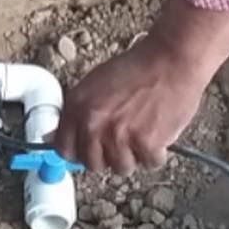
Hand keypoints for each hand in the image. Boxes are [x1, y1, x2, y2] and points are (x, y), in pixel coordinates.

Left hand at [51, 0, 228, 174]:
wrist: (170, 60)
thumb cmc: (138, 68)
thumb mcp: (95, 83)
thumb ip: (78, 112)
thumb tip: (58, 137)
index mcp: (77, 107)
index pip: (64, 149)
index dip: (79, 152)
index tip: (90, 150)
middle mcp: (94, 124)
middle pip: (93, 164)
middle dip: (108, 155)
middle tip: (123, 138)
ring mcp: (119, 136)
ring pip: (121, 168)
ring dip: (134, 155)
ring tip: (142, 130)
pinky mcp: (146, 144)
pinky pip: (149, 164)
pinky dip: (157, 152)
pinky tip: (158, 130)